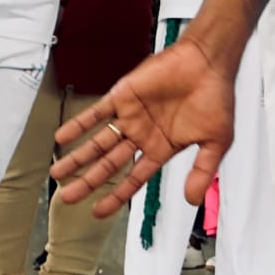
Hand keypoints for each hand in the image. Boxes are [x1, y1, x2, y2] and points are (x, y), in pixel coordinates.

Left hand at [49, 35, 235, 217]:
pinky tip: (62, 137)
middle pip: (109, 164)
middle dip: (88, 182)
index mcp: (163, 147)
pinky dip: (79, 125)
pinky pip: (96, 113)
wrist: (208, 63)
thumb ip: (203, 171)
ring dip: (78, 157)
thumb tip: (192, 200)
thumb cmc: (216, 98)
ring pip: (99, 142)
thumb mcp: (217, 141)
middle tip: (68, 197)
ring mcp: (131, 116)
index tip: (98, 211)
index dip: (116, 196)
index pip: (134, 178)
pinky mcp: (123, 96)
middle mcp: (143, 134)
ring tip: (57, 173)